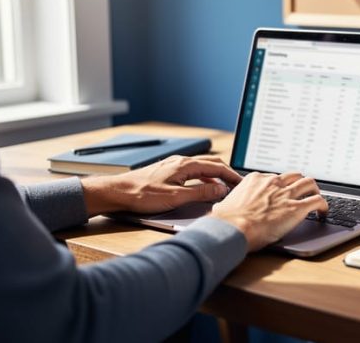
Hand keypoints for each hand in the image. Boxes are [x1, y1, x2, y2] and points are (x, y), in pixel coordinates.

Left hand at [81, 155, 242, 215]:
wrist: (118, 192)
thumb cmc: (142, 195)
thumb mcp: (176, 197)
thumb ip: (201, 193)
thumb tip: (221, 190)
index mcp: (185, 165)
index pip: (217, 167)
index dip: (232, 176)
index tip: (242, 184)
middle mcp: (181, 162)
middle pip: (211, 165)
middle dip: (227, 174)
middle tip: (237, 185)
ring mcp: (173, 166)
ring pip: (202, 168)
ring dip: (215, 176)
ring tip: (224, 188)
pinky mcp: (167, 172)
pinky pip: (192, 172)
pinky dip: (204, 178)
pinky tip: (203, 188)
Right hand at [210, 171, 327, 250]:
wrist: (233, 228)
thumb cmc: (226, 220)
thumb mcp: (224, 205)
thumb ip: (227, 203)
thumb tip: (221, 207)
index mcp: (256, 180)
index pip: (275, 177)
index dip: (281, 185)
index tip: (282, 191)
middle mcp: (273, 183)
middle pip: (295, 176)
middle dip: (300, 183)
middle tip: (303, 192)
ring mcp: (286, 194)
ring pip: (310, 183)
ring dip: (315, 190)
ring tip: (316, 198)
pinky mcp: (296, 208)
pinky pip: (317, 201)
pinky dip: (323, 205)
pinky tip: (323, 212)